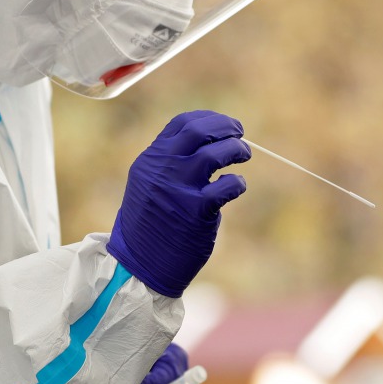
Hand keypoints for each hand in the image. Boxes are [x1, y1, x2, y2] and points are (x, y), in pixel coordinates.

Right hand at [107, 111, 249, 297]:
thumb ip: (170, 163)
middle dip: (225, 126)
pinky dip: (238, 182)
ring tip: (243, 154)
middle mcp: (162, 170)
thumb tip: (207, 143)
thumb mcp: (148, 186)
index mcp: (150, 160)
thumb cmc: (149, 225)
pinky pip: (227, 186)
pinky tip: (237, 185)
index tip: (224, 125)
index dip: (209, 119)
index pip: (181, 124)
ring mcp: (178, 189)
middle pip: (198, 131)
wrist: (139, 264)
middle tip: (239, 133)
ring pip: (214, 154)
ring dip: (236, 149)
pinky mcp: (196, 211)